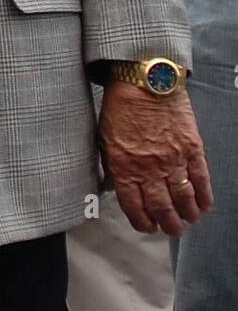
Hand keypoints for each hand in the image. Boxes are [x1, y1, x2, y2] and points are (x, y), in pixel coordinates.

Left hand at [98, 81, 213, 234]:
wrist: (144, 81)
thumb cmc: (121, 107)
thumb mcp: (105, 139)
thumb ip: (112, 166)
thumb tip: (115, 187)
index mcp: (124, 167)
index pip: (134, 207)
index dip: (142, 222)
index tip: (147, 226)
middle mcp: (148, 168)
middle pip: (162, 208)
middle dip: (168, 224)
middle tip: (172, 229)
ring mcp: (173, 160)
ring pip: (184, 199)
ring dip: (187, 215)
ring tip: (188, 220)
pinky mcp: (192, 149)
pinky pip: (201, 180)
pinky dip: (204, 197)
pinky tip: (204, 205)